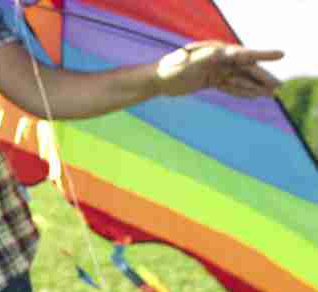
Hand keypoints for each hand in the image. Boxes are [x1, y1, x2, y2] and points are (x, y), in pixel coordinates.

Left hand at [154, 41, 282, 97]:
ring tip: (272, 94)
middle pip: (245, 68)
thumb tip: (224, 52)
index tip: (280, 55)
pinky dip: (241, 91)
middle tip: (279, 87)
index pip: (243, 53)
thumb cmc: (169, 70)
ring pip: (239, 78)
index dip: (262, 55)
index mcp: (215, 51)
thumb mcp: (187, 64)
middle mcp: (218, 59)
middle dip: (262, 77)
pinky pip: (230, 85)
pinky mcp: (210, 80)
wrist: (155, 80)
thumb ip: (206, 58)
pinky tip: (253, 96)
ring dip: (254, 86)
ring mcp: (215, 69)